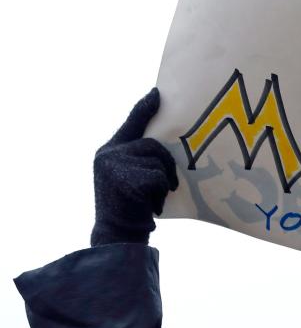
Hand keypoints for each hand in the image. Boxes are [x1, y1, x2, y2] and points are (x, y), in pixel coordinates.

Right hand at [91, 88, 178, 245]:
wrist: (117, 235)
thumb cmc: (130, 206)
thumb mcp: (130, 176)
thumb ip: (138, 157)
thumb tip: (162, 142)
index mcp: (108, 150)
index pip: (131, 123)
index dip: (145, 107)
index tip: (158, 93)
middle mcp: (107, 154)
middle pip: (153, 145)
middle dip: (167, 166)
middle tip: (167, 186)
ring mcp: (113, 165)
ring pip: (158, 163)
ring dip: (163, 184)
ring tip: (151, 200)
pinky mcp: (124, 179)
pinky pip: (158, 179)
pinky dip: (160, 195)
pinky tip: (149, 206)